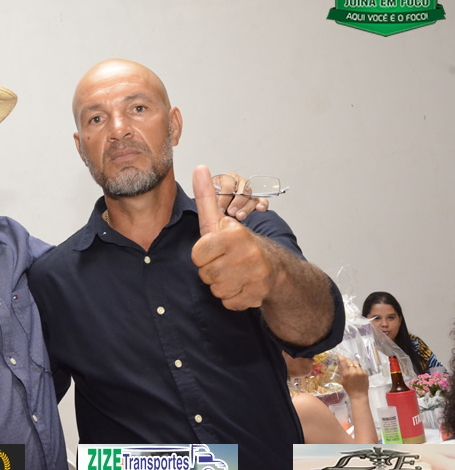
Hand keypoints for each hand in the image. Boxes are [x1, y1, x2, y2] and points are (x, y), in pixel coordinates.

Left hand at [191, 165, 276, 310]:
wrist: (273, 266)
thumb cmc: (238, 243)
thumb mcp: (219, 220)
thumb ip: (207, 196)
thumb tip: (199, 167)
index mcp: (234, 233)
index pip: (197, 255)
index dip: (203, 254)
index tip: (216, 249)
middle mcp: (248, 253)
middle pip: (206, 274)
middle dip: (211, 271)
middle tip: (225, 262)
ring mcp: (256, 275)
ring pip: (217, 290)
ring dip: (221, 285)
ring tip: (234, 273)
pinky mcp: (259, 295)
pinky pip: (229, 303)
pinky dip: (232, 297)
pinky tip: (242, 285)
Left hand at [214, 172, 268, 220]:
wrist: (216, 209)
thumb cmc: (214, 201)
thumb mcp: (209, 196)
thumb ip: (210, 197)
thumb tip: (211, 201)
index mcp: (226, 179)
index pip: (228, 186)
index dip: (224, 198)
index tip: (220, 208)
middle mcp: (238, 183)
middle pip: (242, 190)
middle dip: (236, 202)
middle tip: (231, 212)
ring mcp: (248, 191)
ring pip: (251, 196)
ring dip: (246, 207)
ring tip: (239, 216)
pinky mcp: (256, 200)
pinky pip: (262, 200)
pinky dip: (262, 204)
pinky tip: (259, 209)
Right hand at [337, 354, 368, 398]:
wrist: (359, 395)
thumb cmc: (349, 388)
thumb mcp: (342, 380)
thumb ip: (341, 370)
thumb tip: (339, 361)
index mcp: (347, 374)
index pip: (343, 361)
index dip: (340, 356)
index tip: (338, 355)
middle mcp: (354, 371)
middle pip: (349, 360)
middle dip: (346, 360)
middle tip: (345, 362)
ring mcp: (361, 372)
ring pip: (356, 362)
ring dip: (352, 364)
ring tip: (351, 368)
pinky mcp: (365, 373)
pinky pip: (360, 367)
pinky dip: (357, 368)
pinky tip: (356, 373)